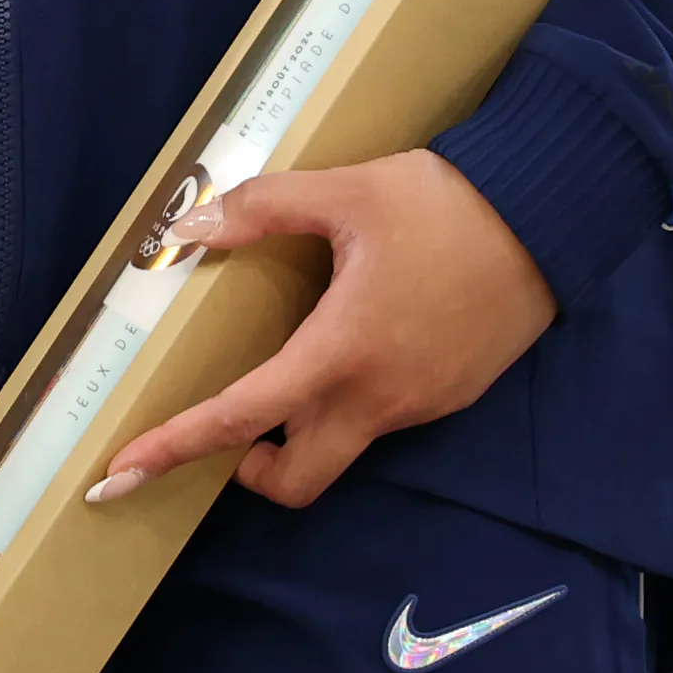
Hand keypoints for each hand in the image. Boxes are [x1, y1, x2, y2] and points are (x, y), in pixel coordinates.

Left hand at [84, 150, 554, 510]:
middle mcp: (380, 398)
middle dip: (253, 472)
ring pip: (345, 446)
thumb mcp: (344, 192)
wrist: (550, 216)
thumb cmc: (442, 204)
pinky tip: (353, 344)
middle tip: (227, 432)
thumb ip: (261, 210)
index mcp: (340, 354)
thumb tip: (190, 228)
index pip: (242, 417)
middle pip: (299, 480)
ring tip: (290, 365)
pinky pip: (385, 418)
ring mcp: (422, 405)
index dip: (176, 446)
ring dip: (305, 429)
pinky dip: (351, 403)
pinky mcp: (453, 395)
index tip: (122, 473)